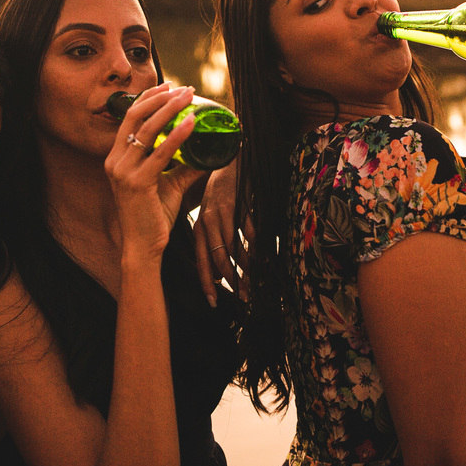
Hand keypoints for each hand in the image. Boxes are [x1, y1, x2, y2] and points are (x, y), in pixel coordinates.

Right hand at [105, 84, 204, 261]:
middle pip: (135, 117)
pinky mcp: (136, 183)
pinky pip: (160, 153)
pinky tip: (191, 123)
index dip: (148, 98)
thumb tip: (210, 152)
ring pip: (147, 129)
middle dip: (160, 98)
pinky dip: (177, 135)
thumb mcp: (169, 184)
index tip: (169, 86)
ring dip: (169, 109)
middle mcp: (115, 161)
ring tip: (189, 97)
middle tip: (184, 88)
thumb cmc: (153, 216)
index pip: (130, 117)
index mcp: (117, 157)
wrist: (143, 246)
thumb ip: (185, 166)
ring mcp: (123, 171)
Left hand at [192, 162, 250, 305]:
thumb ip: (214, 243)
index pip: (201, 261)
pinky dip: (258, 245)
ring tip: (258, 280)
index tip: (215, 303)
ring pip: (235, 248)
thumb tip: (218, 273)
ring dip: (248, 266)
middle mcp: (207, 222)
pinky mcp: (238, 205)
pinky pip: (250, 231)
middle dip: (233, 280)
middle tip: (245, 296)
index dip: (207, 283)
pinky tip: (265, 256)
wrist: (230, 162)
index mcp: (200, 227)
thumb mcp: (212, 218)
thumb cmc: (222, 194)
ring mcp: (223, 214)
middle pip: (219, 259)